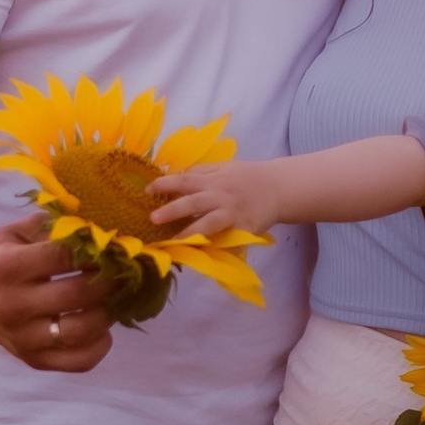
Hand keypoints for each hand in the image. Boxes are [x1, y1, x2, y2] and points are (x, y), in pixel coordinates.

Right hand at [0, 217, 116, 373]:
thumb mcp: (17, 231)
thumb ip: (56, 226)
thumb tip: (102, 230)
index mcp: (7, 266)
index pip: (64, 257)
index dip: (96, 250)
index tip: (112, 248)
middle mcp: (12, 304)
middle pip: (77, 294)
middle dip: (110, 280)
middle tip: (122, 272)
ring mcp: (21, 337)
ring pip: (81, 331)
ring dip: (107, 313)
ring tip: (112, 299)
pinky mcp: (31, 359)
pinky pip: (77, 362)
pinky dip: (99, 347)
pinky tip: (101, 329)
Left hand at [148, 158, 280, 236]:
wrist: (278, 188)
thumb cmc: (246, 177)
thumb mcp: (224, 168)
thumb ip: (201, 172)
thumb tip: (175, 175)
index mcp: (213, 179)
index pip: (184, 179)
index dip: (165, 184)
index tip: (147, 190)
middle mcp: (220, 195)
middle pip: (193, 202)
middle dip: (172, 210)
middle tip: (152, 219)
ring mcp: (232, 213)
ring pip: (208, 223)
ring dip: (190, 232)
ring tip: (173, 241)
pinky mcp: (243, 228)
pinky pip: (226, 239)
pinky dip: (215, 247)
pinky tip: (201, 256)